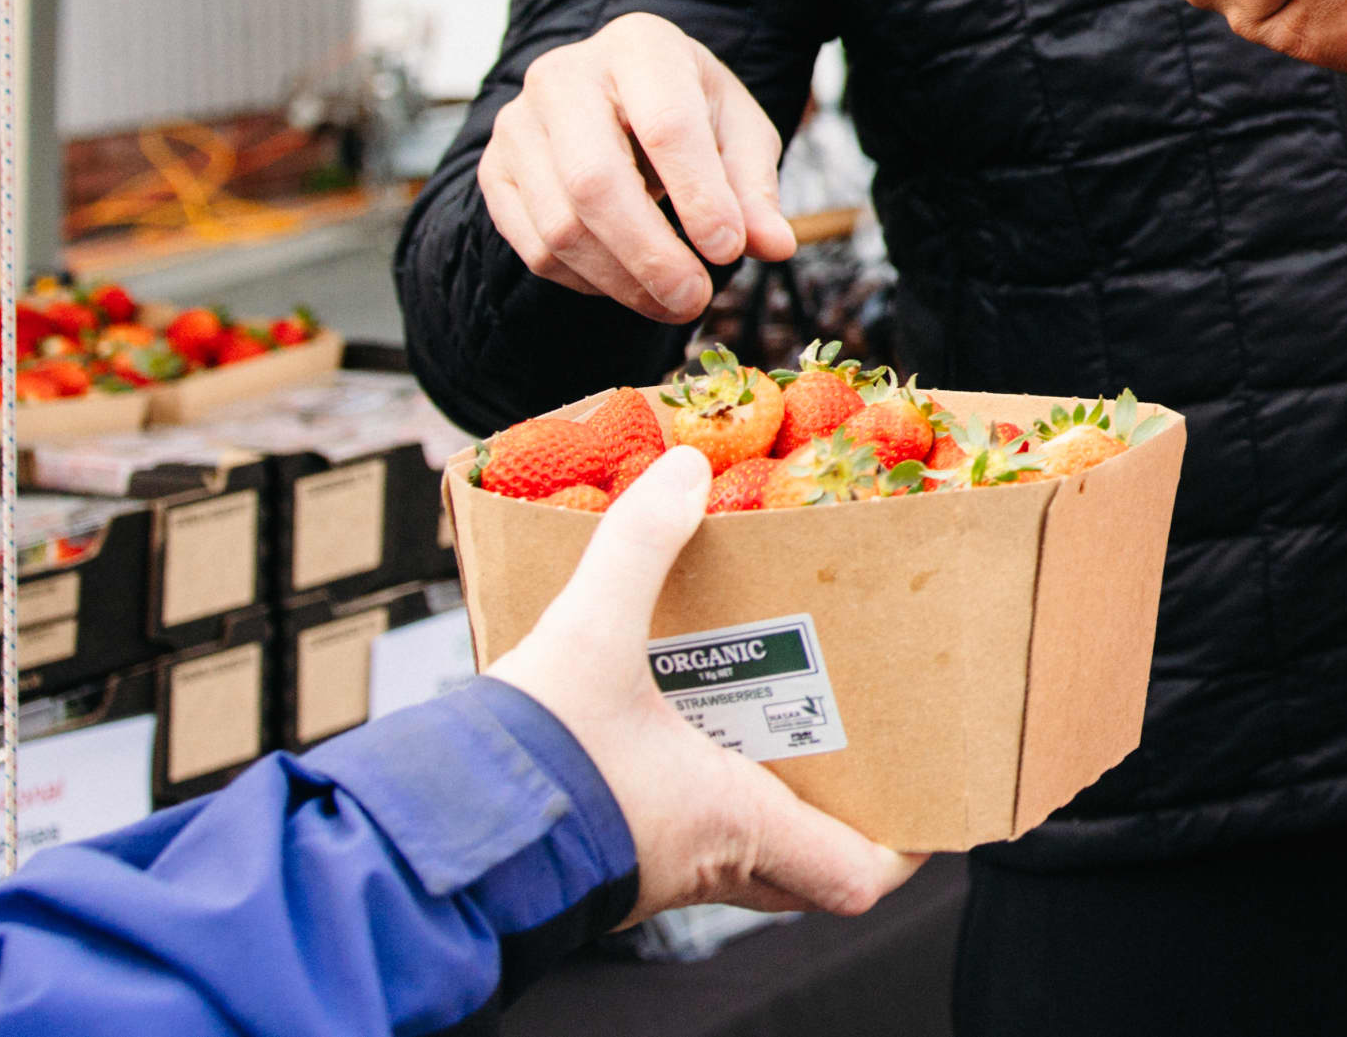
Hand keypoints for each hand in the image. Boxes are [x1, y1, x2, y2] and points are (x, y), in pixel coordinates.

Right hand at [479, 12, 792, 321]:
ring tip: (673, 302)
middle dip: (650, 254)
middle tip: (695, 298)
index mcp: (639, 46)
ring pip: (560, 225)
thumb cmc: (687, 109)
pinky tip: (629, 286)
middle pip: (595, 182)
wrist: (616, 92)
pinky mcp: (494, 170)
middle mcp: (564, 76)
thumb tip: (775, 245)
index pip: (666, 125)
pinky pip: (534, 247)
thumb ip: (753, 187)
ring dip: (621, 280)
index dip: (699, 195)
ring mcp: (518, 124)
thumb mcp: (737, 131)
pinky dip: (587, 281)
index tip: (728, 250)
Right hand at [486, 448, 919, 922]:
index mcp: (733, 826)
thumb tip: (685, 470)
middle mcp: (704, 865)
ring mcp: (653, 874)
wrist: (423, 839)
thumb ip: (641, 543)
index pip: (858, 876)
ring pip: (742, 855)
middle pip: (808, 868)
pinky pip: (678, 839)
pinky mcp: (602, 860)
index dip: (906, 843)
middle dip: (839, 807)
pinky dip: (694, 790)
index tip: (923, 795)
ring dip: (763, 794)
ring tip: (767, 715)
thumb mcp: (591, 633)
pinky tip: (672, 726)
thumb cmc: (526, 763)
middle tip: (851, 741)